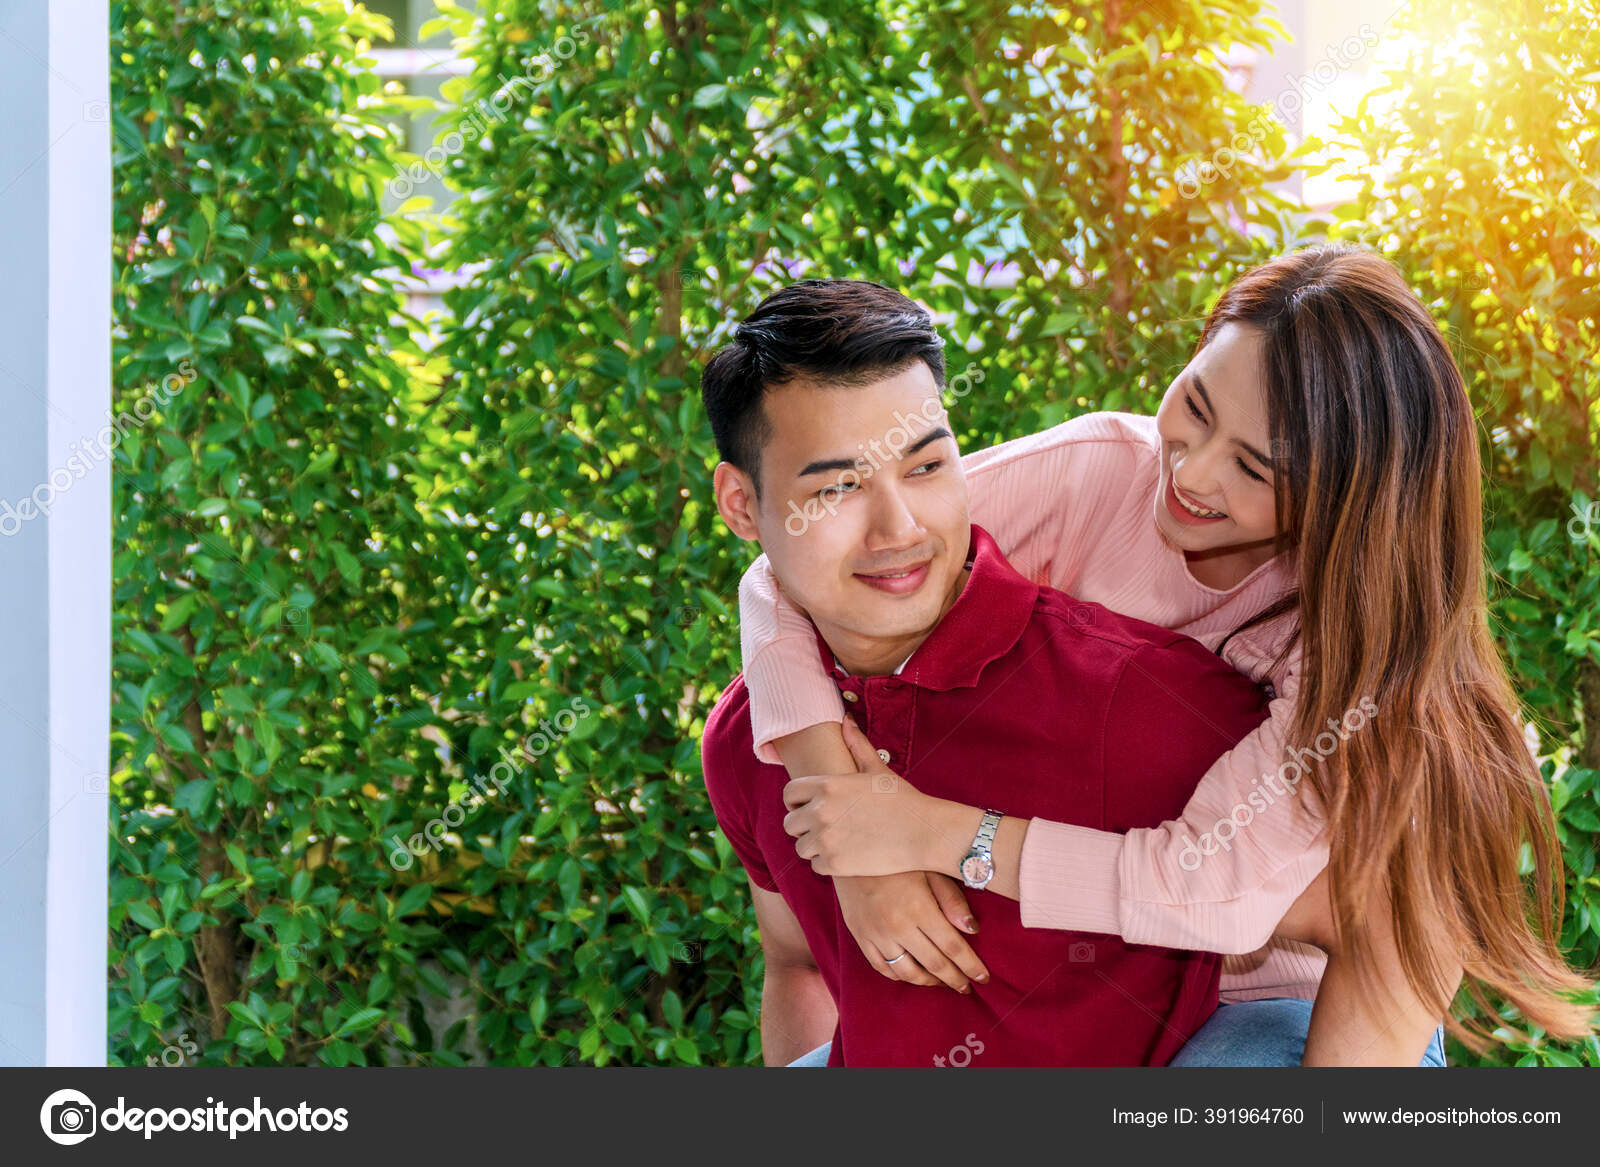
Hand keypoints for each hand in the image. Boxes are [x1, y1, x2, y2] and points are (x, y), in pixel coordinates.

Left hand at [781, 717, 950, 875]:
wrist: (925, 833)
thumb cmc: (903, 799)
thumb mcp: (877, 769)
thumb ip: (857, 744)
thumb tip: (846, 720)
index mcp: (827, 785)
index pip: (789, 793)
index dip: (795, 801)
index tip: (806, 807)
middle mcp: (821, 811)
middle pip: (790, 823)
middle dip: (803, 826)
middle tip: (823, 828)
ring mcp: (826, 839)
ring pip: (801, 847)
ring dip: (814, 846)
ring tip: (835, 843)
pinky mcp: (835, 864)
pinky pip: (816, 866)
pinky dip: (828, 864)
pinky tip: (846, 857)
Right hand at [836, 872, 989, 992]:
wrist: (852, 850)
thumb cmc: (898, 858)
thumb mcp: (930, 870)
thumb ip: (952, 900)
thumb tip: (973, 930)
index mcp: (920, 908)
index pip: (953, 947)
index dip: (971, 966)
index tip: (983, 978)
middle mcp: (898, 927)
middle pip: (934, 964)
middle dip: (955, 979)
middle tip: (967, 988)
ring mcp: (877, 935)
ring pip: (908, 972)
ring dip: (929, 982)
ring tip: (943, 983)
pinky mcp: (860, 936)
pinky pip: (882, 967)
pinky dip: (900, 976)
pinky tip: (912, 975)